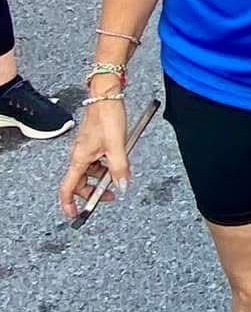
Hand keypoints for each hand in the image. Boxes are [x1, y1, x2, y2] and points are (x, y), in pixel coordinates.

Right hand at [58, 96, 130, 220]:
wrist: (107, 95)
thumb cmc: (108, 117)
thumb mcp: (117, 146)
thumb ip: (120, 169)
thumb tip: (122, 188)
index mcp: (79, 159)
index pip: (67, 188)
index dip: (70, 205)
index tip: (76, 216)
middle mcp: (79, 155)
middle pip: (80, 183)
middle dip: (94, 192)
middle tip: (111, 194)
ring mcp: (86, 149)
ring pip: (91, 171)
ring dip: (103, 177)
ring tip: (119, 173)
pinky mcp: (93, 142)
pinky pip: (97, 160)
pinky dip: (107, 165)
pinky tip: (119, 160)